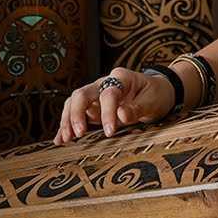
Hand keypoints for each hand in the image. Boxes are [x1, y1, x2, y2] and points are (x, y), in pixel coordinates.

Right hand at [52, 67, 175, 143]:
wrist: (157, 92)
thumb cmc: (156, 94)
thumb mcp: (153, 101)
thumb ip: (137, 108)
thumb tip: (120, 115)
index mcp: (121, 77)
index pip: (108, 93)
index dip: (107, 113)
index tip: (109, 132)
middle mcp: (104, 83)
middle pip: (82, 94)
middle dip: (77, 114)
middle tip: (78, 134)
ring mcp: (96, 95)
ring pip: (74, 103)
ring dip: (68, 120)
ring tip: (66, 139)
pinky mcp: (93, 107)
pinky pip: (75, 114)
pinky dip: (67, 126)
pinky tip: (60, 140)